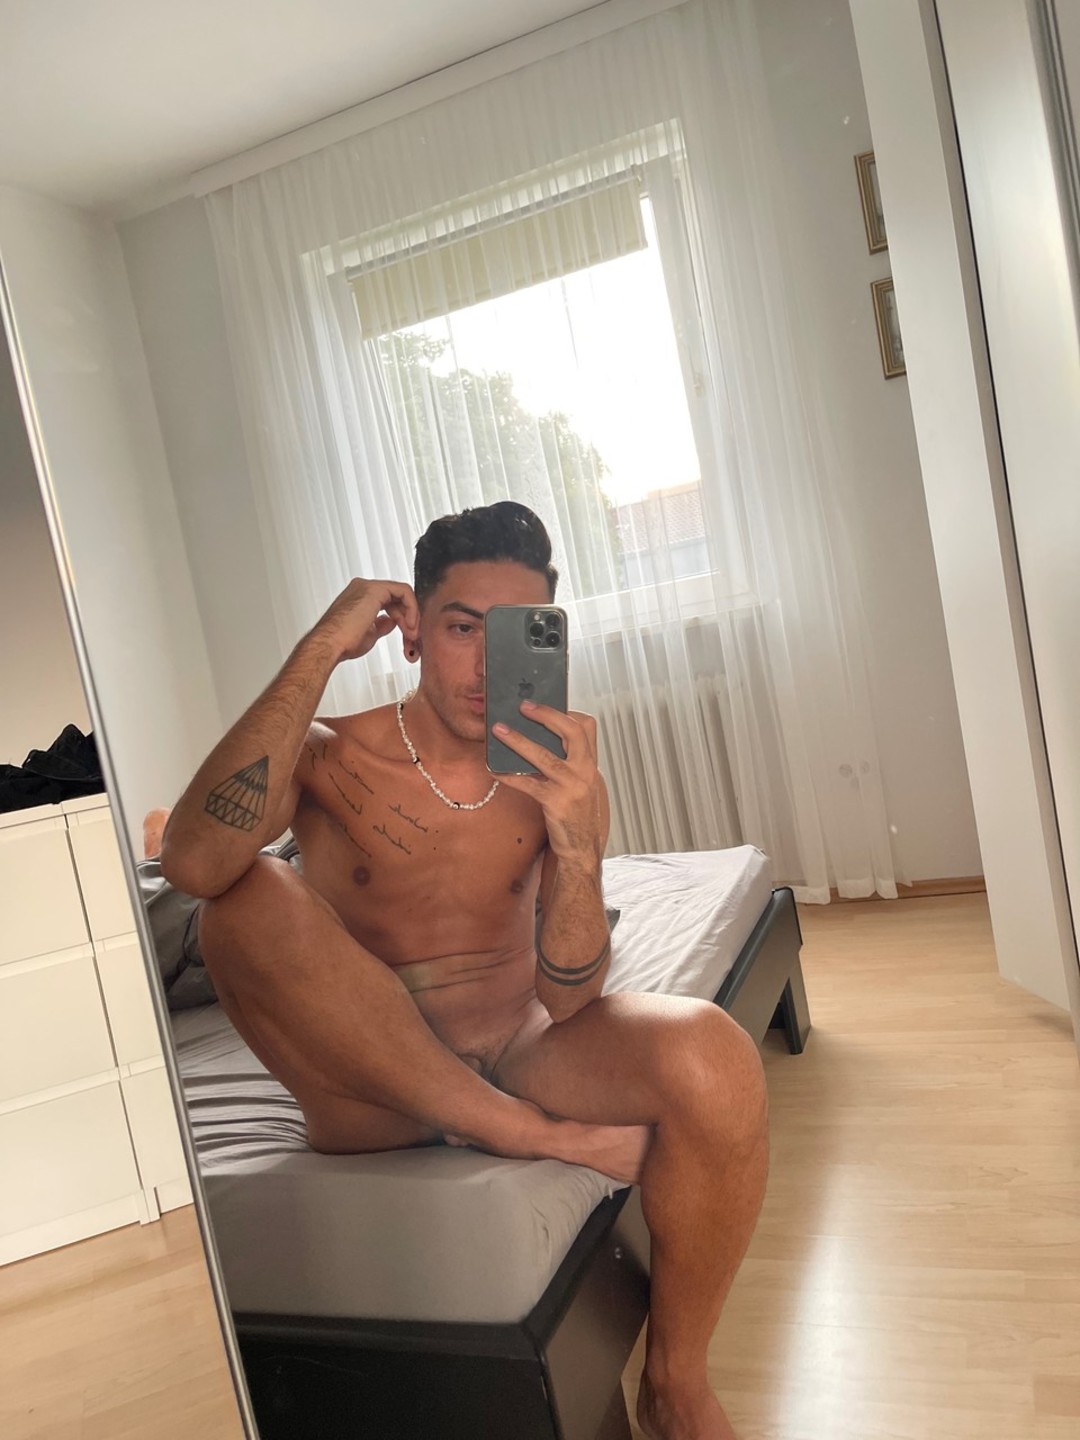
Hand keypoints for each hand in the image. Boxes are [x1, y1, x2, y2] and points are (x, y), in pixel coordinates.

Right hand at [310, 579, 419, 663]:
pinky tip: (409, 624)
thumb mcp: (368, 634)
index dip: (401, 619)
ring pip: (401, 594)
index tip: (407, 636)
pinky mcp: (375, 589)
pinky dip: (411, 607)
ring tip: (412, 635)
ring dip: (411, 615)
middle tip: (413, 637)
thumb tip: (391, 623)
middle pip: (396, 598)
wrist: (330, 644)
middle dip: (408, 618)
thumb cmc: (342, 643)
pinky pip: (403, 591)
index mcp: (359, 597)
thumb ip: (381, 625)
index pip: (389, 602)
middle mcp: (362, 588)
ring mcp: (368, 587)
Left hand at [492, 703, 605, 863]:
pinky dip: (510, 776)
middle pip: (571, 732)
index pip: (585, 727)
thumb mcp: (579, 782)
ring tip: (499, 730)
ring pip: (545, 756)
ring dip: (519, 741)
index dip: (564, 713)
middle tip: (523, 706)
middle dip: (546, 715)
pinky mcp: (556, 803)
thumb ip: (566, 761)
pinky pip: (528, 784)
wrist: (581, 847)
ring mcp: (572, 786)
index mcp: (591, 763)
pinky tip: (495, 770)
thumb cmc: (576, 813)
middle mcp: (585, 771)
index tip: (544, 706)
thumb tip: (537, 739)